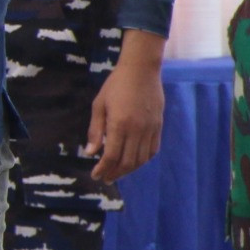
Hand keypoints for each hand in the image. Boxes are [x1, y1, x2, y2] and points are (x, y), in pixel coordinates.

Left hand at [84, 43, 164, 183]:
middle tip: (105, 178)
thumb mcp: (99, 106)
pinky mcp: (159, 126)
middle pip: (127, 161)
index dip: (103, 169)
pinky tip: (134, 162)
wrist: (141, 71)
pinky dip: (143, 160)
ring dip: (129, 170)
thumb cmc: (115, 86)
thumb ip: (95, 130)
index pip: (112, 156)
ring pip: (141, 159)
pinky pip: (152, 150)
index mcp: (120, 125)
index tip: (96, 175)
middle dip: (115, 173)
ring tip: (117, 173)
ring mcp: (150, 129)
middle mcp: (137, 130)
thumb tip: (91, 152)